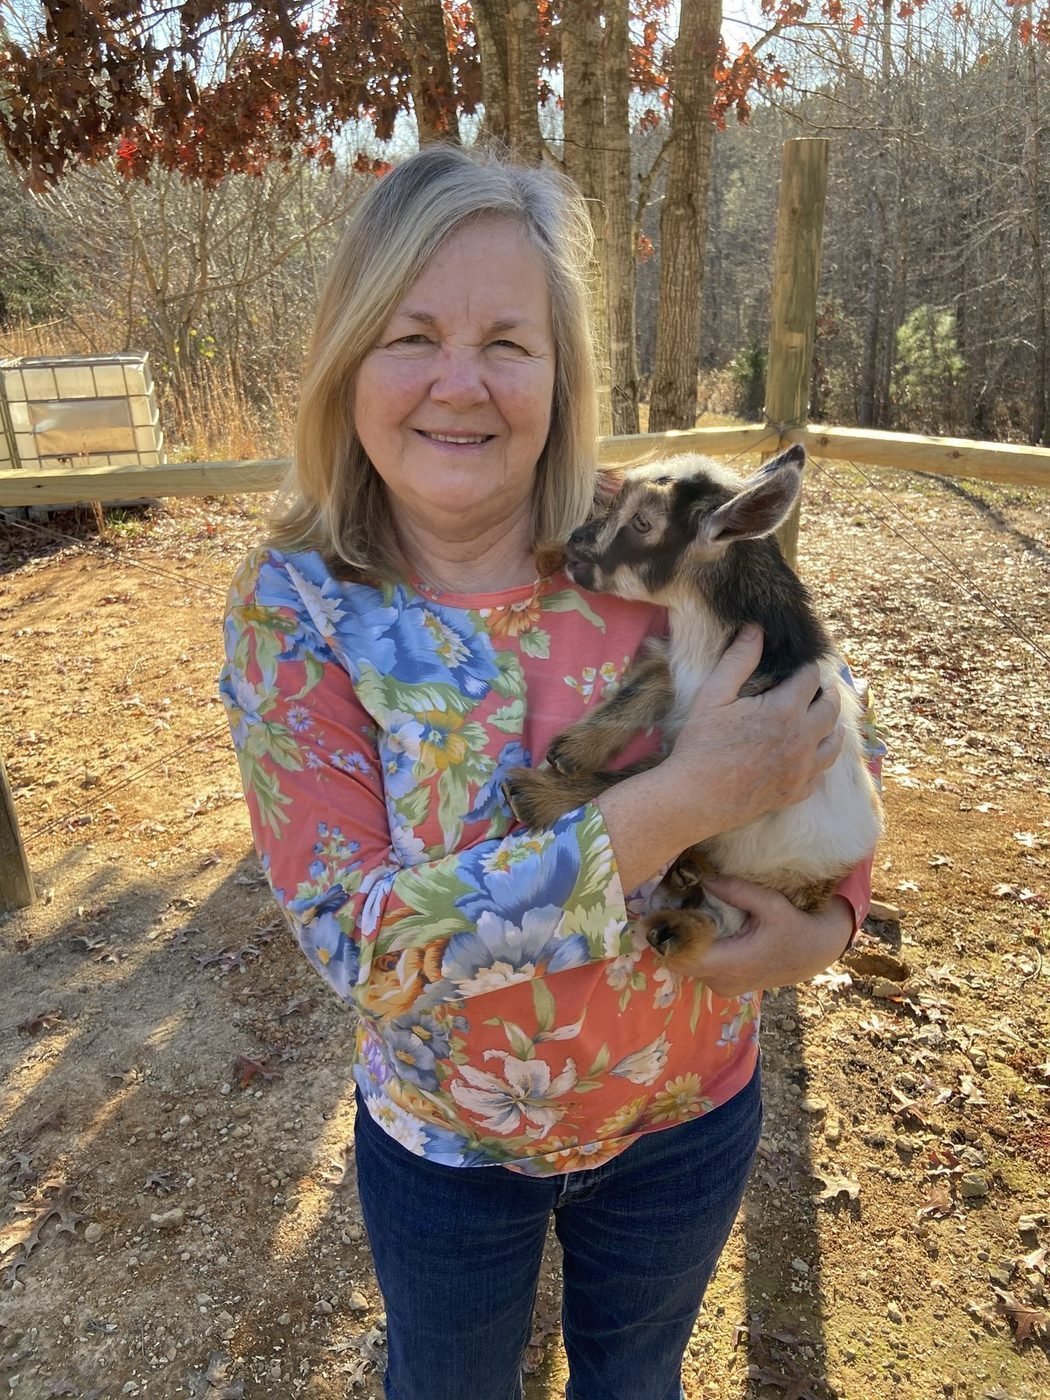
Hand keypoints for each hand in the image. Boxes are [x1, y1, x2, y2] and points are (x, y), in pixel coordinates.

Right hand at [664, 624, 843, 835]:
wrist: (694, 797)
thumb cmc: (700, 744)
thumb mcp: (714, 695)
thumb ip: (739, 660)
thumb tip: (755, 629)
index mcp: (785, 710)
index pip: (811, 678)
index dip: (807, 669)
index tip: (801, 667)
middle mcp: (803, 739)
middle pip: (831, 708)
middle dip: (825, 694)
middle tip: (817, 688)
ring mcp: (803, 769)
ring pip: (834, 743)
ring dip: (830, 726)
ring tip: (820, 719)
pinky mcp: (796, 792)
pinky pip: (821, 773)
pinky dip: (819, 760)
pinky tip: (809, 755)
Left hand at [678, 875, 853, 996]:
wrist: (816, 953)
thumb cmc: (795, 928)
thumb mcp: (771, 904)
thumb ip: (737, 890)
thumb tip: (704, 878)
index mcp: (733, 964)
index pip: (681, 959)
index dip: (666, 938)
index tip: (661, 913)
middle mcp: (723, 982)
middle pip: (679, 962)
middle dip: (672, 937)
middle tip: (669, 908)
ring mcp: (724, 987)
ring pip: (687, 967)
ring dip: (683, 944)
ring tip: (684, 916)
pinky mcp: (726, 986)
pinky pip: (699, 969)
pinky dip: (696, 951)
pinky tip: (700, 929)